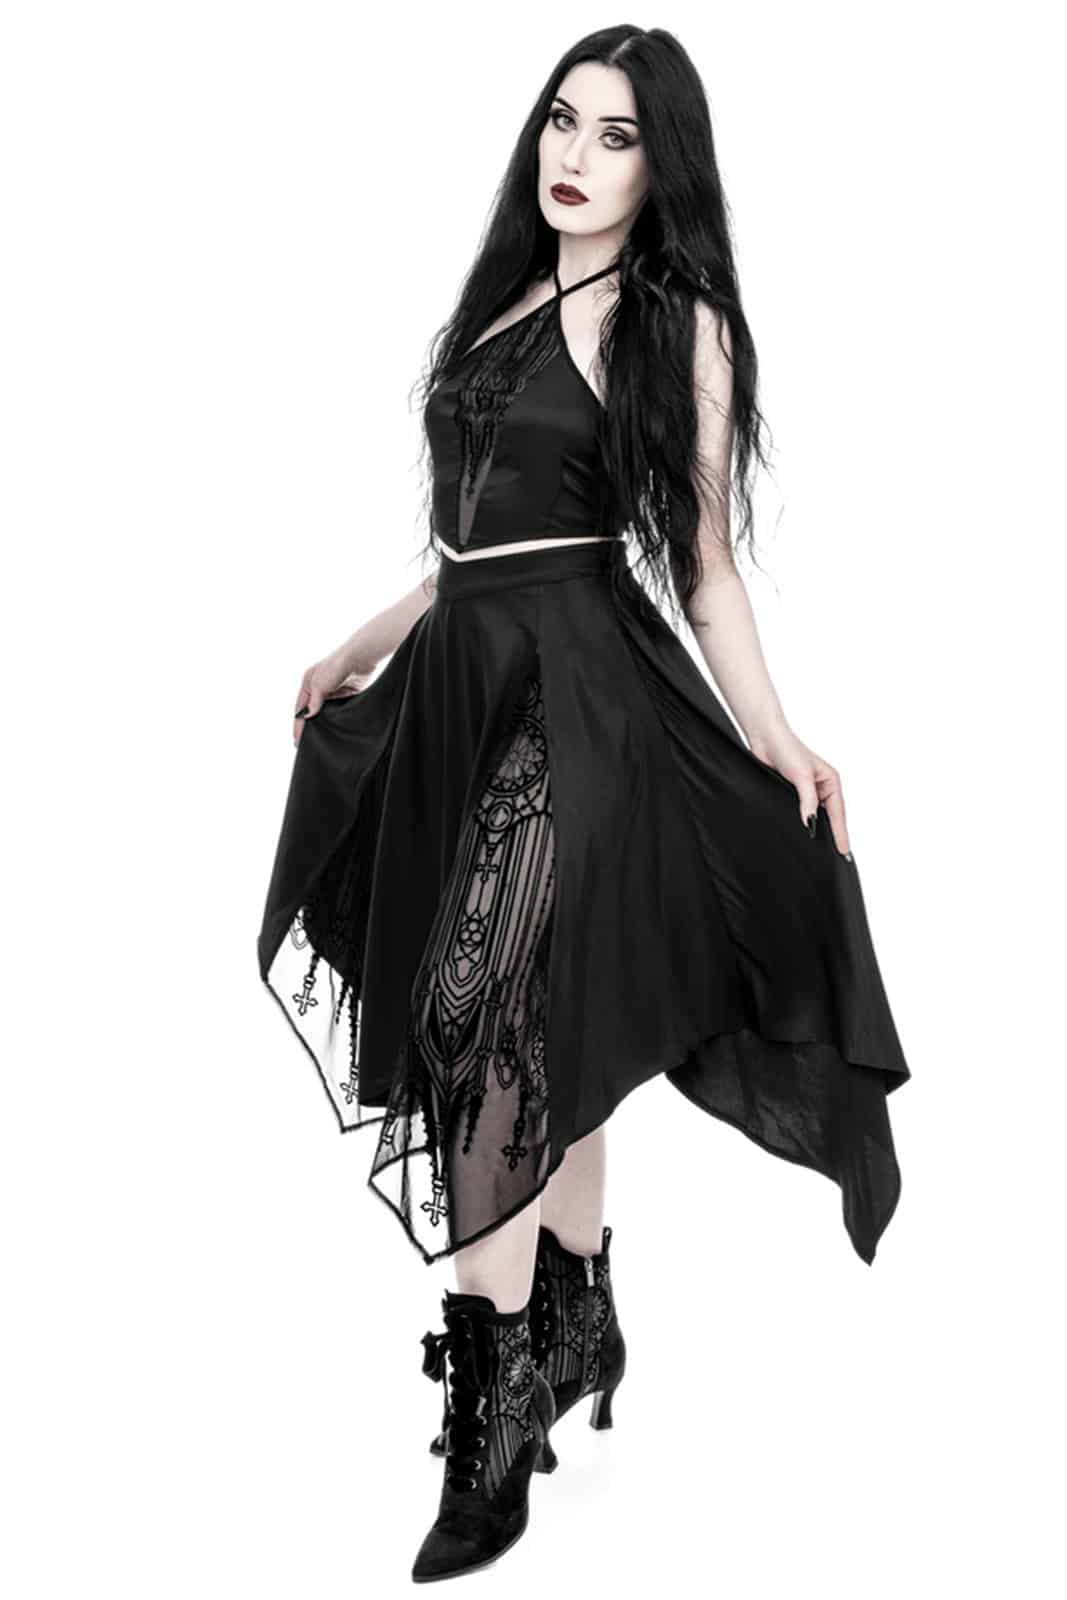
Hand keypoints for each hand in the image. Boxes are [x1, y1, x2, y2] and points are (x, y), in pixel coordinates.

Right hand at [293, 651, 374, 746]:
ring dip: (323, 724)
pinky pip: (338, 711)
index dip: (298, 724)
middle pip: (312, 711)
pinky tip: (336, 730)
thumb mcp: (319, 684)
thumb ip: (314, 702)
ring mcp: (333, 692)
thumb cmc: (335, 667)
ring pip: (325, 713)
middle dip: (310, 726)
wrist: (359, 658)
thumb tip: (308, 717)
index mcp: (308, 684)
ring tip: (320, 741)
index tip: (297, 739)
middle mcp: (319, 688)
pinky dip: (336, 720)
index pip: (300, 708)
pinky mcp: (346, 695)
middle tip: (307, 744)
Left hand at [747, 725, 851, 858]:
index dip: (840, 833)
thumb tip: (811, 823)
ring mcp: (805, 791)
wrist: (764, 737)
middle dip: (832, 834)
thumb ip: (808, 801)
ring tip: (820, 850)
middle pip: (829, 817)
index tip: (844, 851)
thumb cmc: (787, 748)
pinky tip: (800, 833)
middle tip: (836, 856)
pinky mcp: (790, 793)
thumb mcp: (802, 776)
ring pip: (813, 816)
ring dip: (816, 829)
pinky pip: (799, 812)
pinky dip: (801, 822)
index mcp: (830, 781)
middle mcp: (820, 787)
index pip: (838, 813)